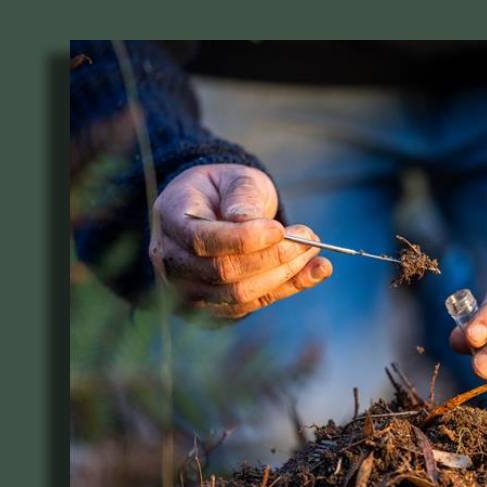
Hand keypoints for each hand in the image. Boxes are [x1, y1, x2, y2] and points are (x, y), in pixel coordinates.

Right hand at [148, 164, 331, 318]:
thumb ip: (243, 197)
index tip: (280, 230)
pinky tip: (315, 272)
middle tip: (310, 239)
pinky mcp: (212, 307)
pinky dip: (286, 290)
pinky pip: (250, 306)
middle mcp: (170, 259)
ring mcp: (187, 289)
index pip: (201, 239)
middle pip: (221, 272)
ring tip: (315, 254)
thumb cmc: (226, 190)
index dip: (242, 239)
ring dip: (284, 277)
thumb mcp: (236, 178)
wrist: (217, 210)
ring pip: (238, 295)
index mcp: (170, 218)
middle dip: (272, 258)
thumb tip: (252, 223)